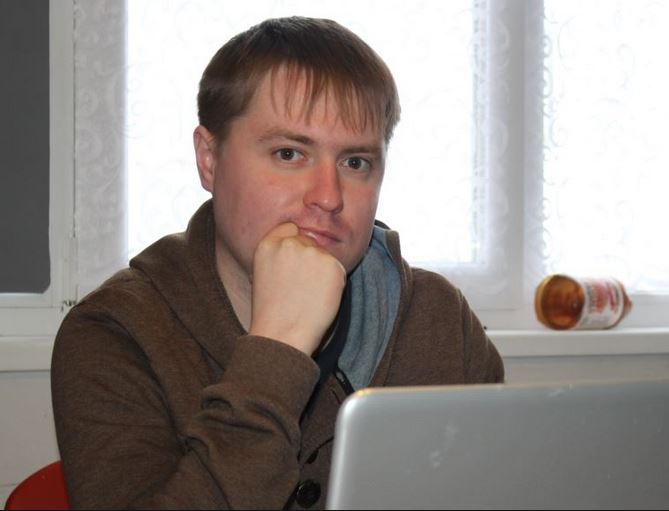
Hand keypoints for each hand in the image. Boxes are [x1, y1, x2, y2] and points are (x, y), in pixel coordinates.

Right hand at [248, 222, 346, 354]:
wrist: (282, 334)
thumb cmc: (271, 312)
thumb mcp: (263, 275)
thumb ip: (279, 256)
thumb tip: (301, 248)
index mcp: (268, 244)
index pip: (290, 228)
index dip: (295, 244)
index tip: (295, 262)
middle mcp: (290, 243)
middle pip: (309, 242)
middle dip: (310, 260)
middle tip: (302, 288)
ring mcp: (312, 252)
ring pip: (324, 256)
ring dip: (322, 272)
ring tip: (308, 297)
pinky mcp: (332, 264)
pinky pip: (337, 270)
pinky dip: (334, 283)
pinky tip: (319, 299)